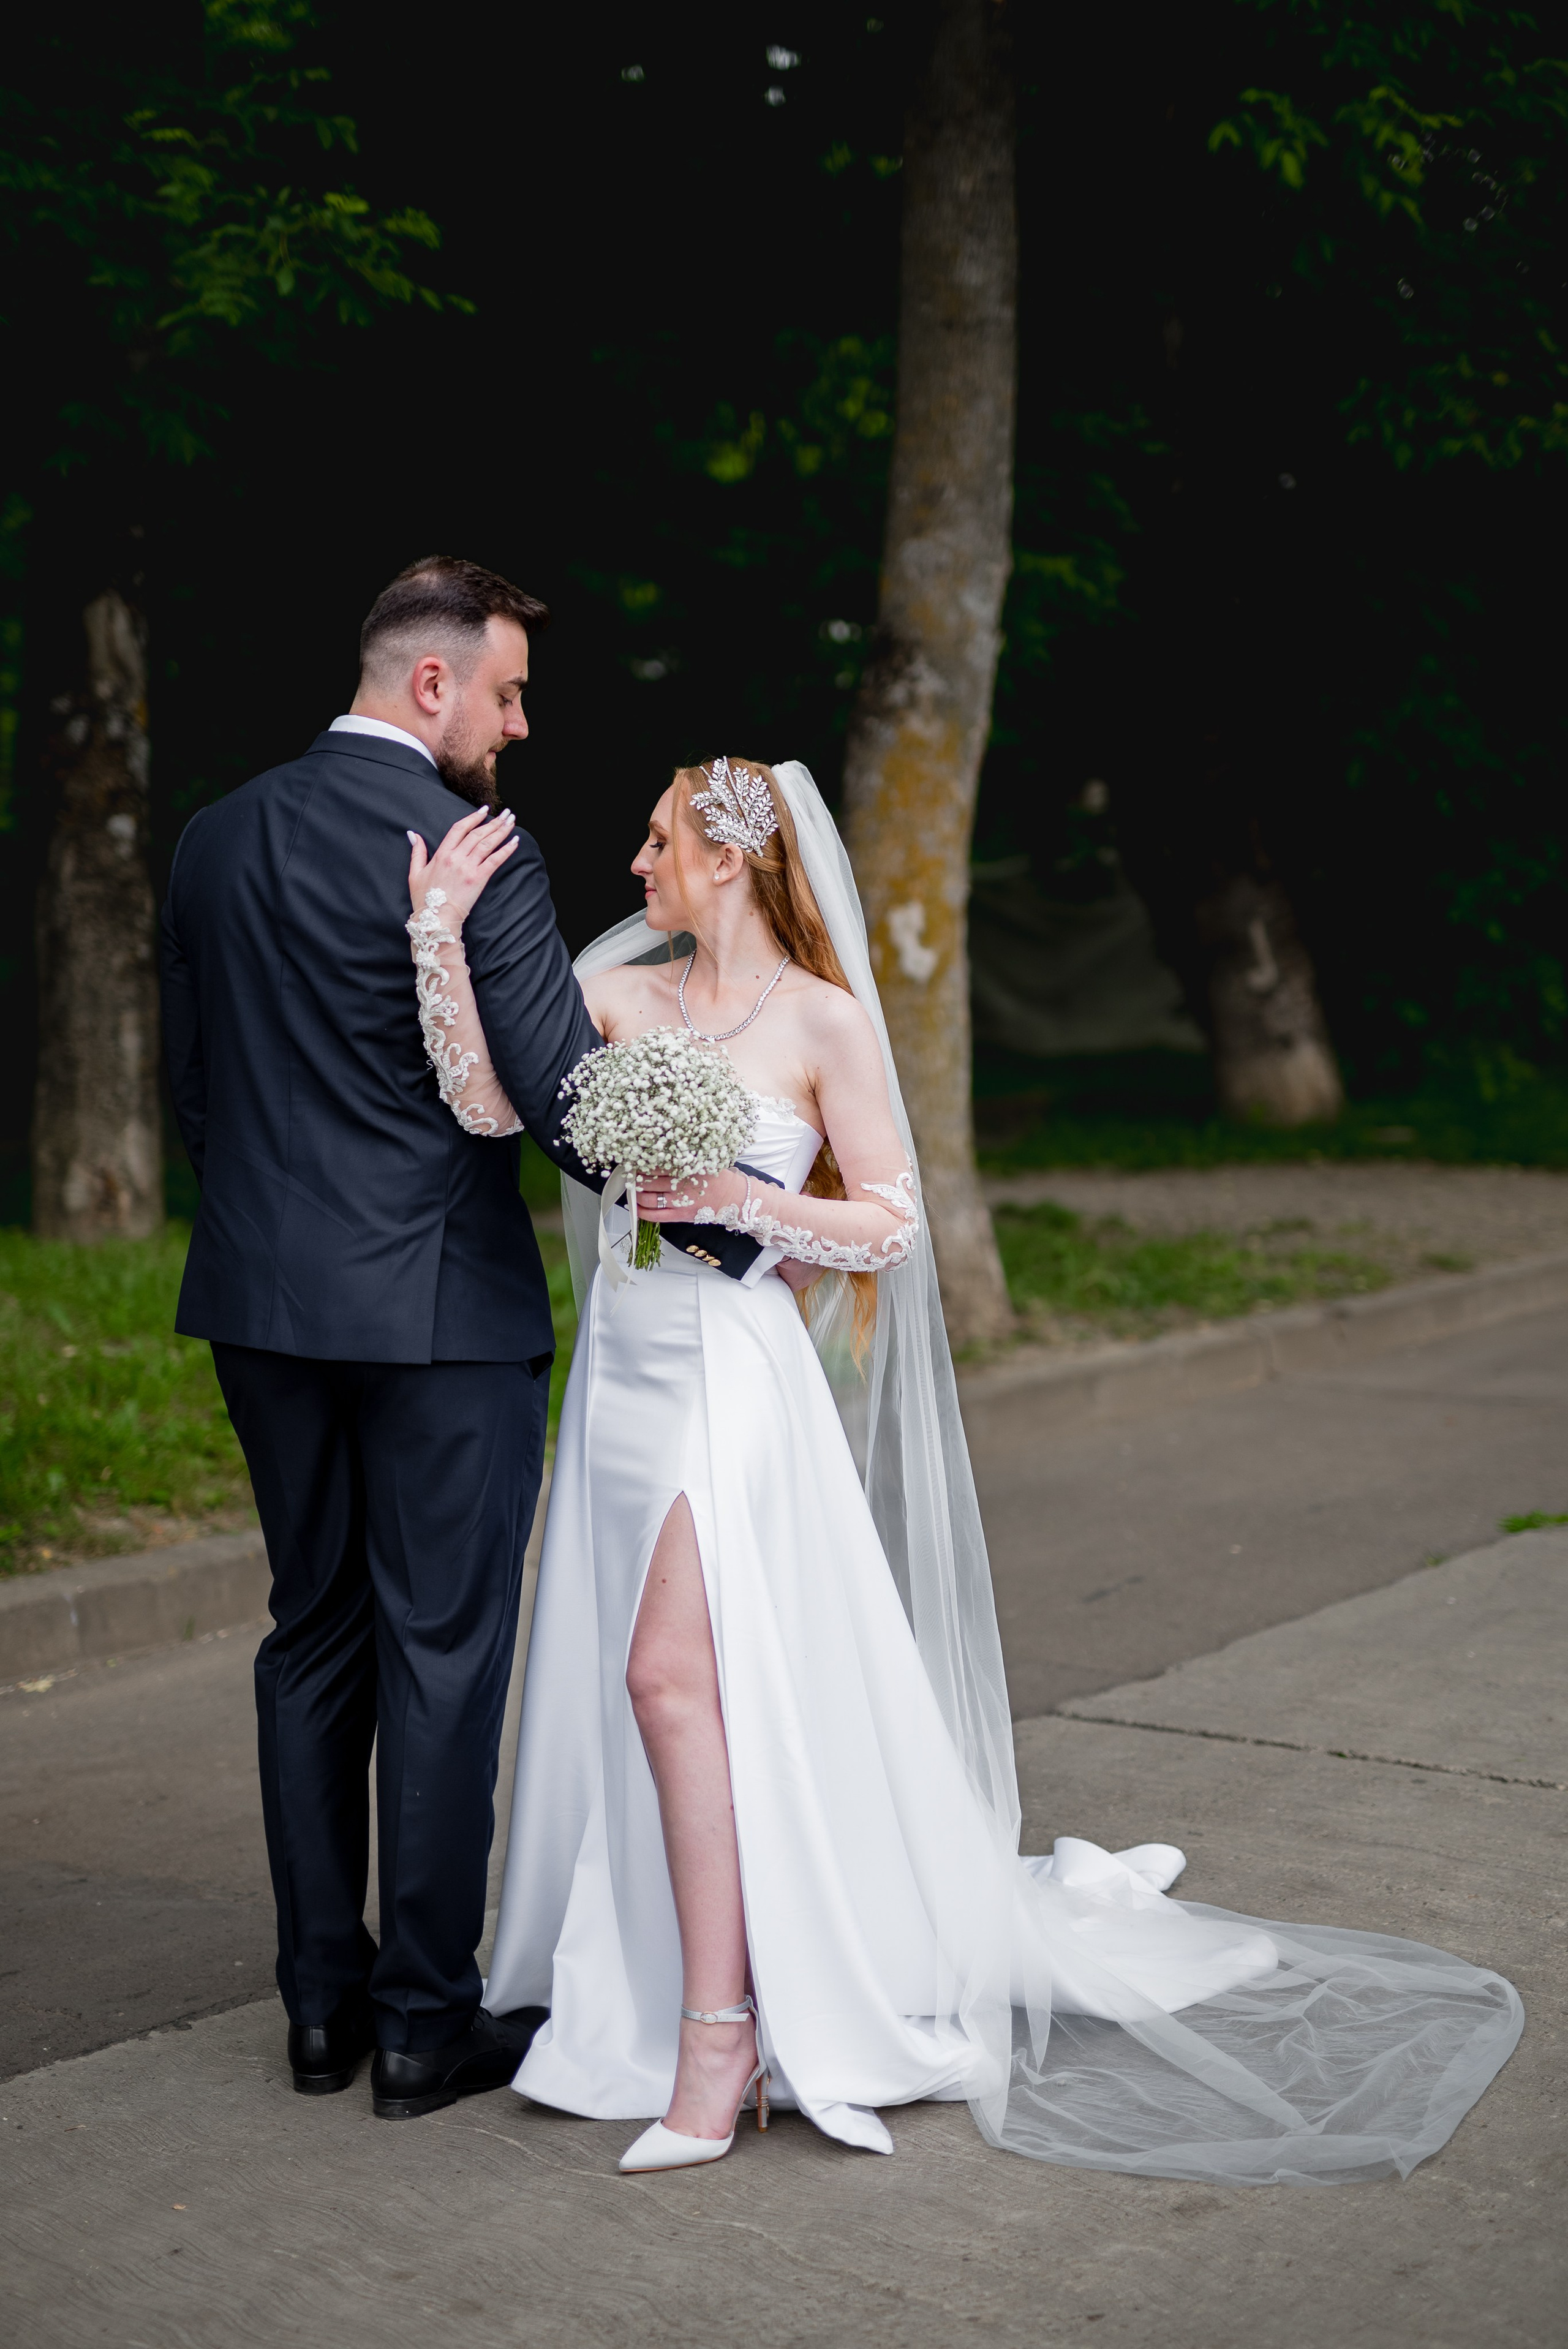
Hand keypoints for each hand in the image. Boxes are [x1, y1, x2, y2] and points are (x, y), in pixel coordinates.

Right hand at [407, 808, 517, 927]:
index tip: (484, 810)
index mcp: (441, 854)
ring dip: (502, 830)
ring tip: (512, 821)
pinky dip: (506, 850)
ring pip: (487, 843)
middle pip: (477, 834)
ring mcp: (468, 868)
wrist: (435, 919)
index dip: (473, 817)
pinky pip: (495, 860)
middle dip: (493, 821)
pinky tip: (515, 841)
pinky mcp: (478, 879)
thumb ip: (417, 852)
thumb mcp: (415, 873)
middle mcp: (456, 858)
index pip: (459, 829)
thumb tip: (413, 834)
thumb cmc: (424, 899)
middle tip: (505, 813)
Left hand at [634, 1168, 745, 1224]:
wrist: (734, 1198)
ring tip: (632, 1188)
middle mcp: (681, 1185)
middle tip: (629, 1173)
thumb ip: (684, 1157)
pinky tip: (637, 1207)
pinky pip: (655, 1216)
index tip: (635, 1158)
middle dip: (634, 1177)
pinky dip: (642, 1212)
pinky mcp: (680, 1215)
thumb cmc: (718, 1179)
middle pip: (647, 1180)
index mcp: (686, 1168)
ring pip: (648, 1198)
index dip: (642, 1161)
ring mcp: (679, 1202)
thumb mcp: (703, 1161)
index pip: (656, 1163)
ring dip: (635, 1193)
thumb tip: (661, 1151)